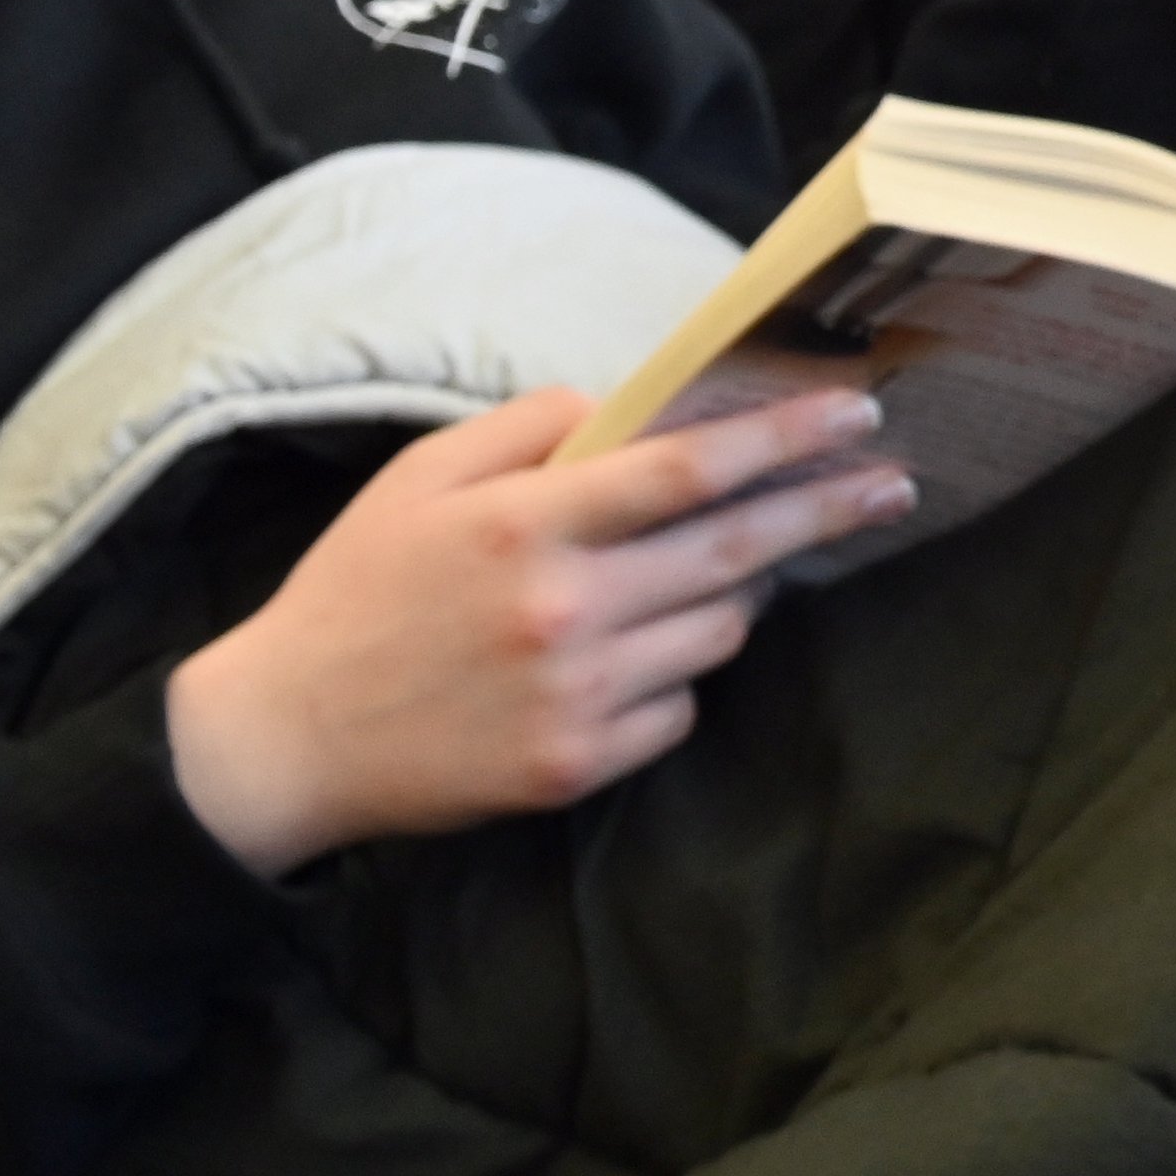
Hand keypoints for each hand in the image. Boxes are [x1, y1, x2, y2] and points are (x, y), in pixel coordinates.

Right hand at [161, 388, 908, 876]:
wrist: (285, 736)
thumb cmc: (357, 591)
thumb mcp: (420, 481)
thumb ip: (527, 429)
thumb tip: (629, 410)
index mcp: (521, 526)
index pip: (685, 472)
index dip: (783, 441)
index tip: (857, 416)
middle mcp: (560, 610)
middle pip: (735, 552)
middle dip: (826, 510)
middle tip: (891, 484)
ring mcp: (574, 696)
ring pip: (719, 632)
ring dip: (732, 596)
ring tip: (697, 576)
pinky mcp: (577, 766)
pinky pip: (679, 710)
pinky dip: (673, 679)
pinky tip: (626, 661)